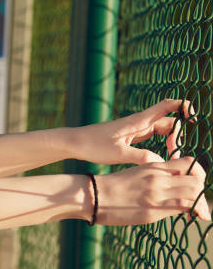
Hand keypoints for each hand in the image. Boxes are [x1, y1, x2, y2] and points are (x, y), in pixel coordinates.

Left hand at [68, 99, 195, 165]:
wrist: (74, 143)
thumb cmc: (93, 145)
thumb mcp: (118, 153)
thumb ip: (140, 157)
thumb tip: (162, 163)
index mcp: (137, 121)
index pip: (166, 106)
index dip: (183, 106)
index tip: (193, 116)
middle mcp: (138, 122)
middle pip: (168, 122)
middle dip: (177, 136)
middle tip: (174, 154)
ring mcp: (135, 129)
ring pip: (162, 130)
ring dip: (171, 141)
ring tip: (169, 157)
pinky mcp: (131, 136)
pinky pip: (153, 136)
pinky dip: (162, 143)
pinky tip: (160, 156)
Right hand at [92, 157, 210, 224]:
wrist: (92, 196)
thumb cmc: (112, 187)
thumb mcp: (135, 174)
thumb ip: (155, 178)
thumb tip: (171, 188)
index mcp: (153, 167)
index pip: (189, 163)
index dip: (198, 173)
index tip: (196, 184)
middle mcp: (158, 178)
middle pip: (197, 180)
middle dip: (202, 191)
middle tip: (200, 202)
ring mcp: (156, 194)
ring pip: (194, 193)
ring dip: (202, 203)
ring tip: (201, 212)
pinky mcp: (153, 210)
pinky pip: (183, 208)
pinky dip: (193, 211)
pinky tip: (194, 217)